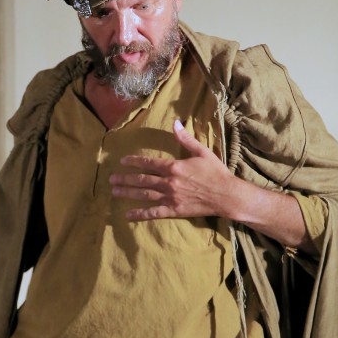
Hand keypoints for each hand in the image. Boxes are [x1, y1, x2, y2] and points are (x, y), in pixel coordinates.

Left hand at [110, 120, 238, 219]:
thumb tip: (175, 122)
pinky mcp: (174, 211)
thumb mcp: (201, 152)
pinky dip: (139, 214)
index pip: (148, 163)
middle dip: (125, 178)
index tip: (122, 161)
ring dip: (128, 193)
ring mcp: (170, 197)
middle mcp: (169, 182)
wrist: (226, 195)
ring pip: (144, 195)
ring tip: (114, 191)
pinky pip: (153, 212)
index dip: (133, 162)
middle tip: (111, 179)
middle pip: (142, 180)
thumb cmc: (216, 172)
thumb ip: (185, 138)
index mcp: (174, 167)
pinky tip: (128, 214)